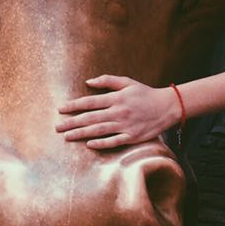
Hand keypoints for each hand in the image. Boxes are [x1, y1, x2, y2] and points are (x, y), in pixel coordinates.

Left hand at [57, 75, 180, 149]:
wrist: (167, 107)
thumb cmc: (145, 94)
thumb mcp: (127, 82)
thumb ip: (107, 81)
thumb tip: (88, 82)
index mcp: (116, 98)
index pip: (90, 102)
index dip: (74, 106)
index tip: (60, 110)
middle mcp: (118, 112)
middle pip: (90, 118)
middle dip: (72, 122)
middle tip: (57, 127)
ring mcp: (125, 126)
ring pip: (99, 130)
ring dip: (81, 133)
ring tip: (67, 136)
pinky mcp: (132, 137)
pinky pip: (114, 141)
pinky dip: (101, 143)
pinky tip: (89, 144)